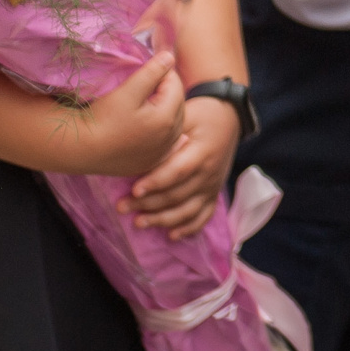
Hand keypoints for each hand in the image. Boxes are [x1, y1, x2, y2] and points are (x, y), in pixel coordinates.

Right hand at [81, 50, 186, 177]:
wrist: (82, 149)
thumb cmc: (103, 118)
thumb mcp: (127, 91)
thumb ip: (152, 73)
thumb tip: (170, 57)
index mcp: (166, 118)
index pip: (176, 85)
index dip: (164, 73)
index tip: (148, 69)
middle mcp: (170, 138)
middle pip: (178, 105)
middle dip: (167, 91)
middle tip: (147, 84)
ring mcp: (161, 153)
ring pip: (174, 124)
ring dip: (167, 110)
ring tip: (148, 102)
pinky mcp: (151, 162)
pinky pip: (166, 142)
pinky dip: (163, 131)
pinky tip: (155, 126)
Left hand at [123, 93, 237, 238]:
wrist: (228, 117)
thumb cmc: (200, 114)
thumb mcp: (185, 115)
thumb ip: (166, 134)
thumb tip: (136, 148)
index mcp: (202, 152)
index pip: (178, 172)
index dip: (156, 183)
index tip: (134, 191)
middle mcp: (209, 173)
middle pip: (178, 194)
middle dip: (149, 204)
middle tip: (121, 207)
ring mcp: (213, 185)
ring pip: (188, 210)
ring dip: (163, 220)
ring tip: (138, 223)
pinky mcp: (214, 193)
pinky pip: (203, 215)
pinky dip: (189, 228)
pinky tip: (171, 236)